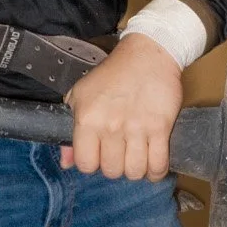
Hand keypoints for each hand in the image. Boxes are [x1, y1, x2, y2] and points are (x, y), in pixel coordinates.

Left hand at [63, 32, 183, 179]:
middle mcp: (111, 127)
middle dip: (115, 167)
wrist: (147, 55)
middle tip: (119, 154)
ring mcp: (137, 129)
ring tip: (136, 158)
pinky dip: (156, 172)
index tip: (98, 155)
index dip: (92, 164)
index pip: (85, 164)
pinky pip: (158, 165)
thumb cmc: (111, 75)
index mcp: (87, 120)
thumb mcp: (80, 95)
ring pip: (135, 171)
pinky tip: (152, 165)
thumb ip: (70, 131)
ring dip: (135, 169)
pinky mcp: (160, 128)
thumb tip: (66, 162)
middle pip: (112, 171)